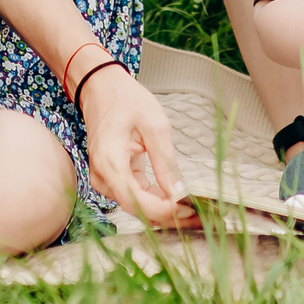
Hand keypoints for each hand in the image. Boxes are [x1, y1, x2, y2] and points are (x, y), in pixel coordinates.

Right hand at [78, 65, 197, 228]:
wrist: (102, 88)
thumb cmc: (127, 100)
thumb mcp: (154, 125)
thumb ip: (165, 162)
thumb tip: (178, 193)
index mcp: (109, 162)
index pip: (136, 201)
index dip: (164, 211)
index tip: (190, 210)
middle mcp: (102, 177)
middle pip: (136, 208)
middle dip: (168, 215)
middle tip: (201, 214)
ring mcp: (104, 180)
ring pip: (137, 206)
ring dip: (164, 209)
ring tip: (194, 207)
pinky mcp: (112, 178)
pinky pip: (134, 196)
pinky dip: (155, 200)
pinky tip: (176, 199)